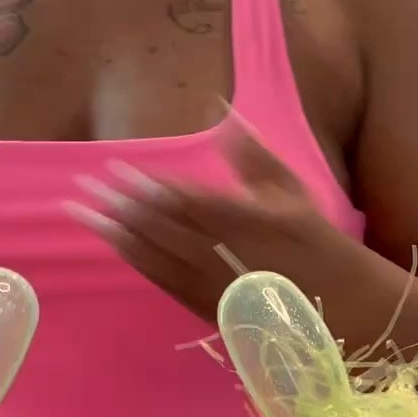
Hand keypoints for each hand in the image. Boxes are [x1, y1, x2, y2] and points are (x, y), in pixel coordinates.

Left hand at [69, 117, 341, 324]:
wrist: (335, 306)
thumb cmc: (313, 241)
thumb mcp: (291, 191)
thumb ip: (253, 153)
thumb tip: (221, 110)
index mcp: (246, 220)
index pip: (185, 199)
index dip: (147, 184)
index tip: (116, 168)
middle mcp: (222, 253)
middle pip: (160, 225)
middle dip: (119, 205)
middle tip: (84, 187)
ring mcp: (210, 283)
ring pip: (153, 255)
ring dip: (115, 233)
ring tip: (83, 213)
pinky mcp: (204, 306)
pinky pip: (160, 279)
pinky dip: (133, 259)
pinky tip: (112, 243)